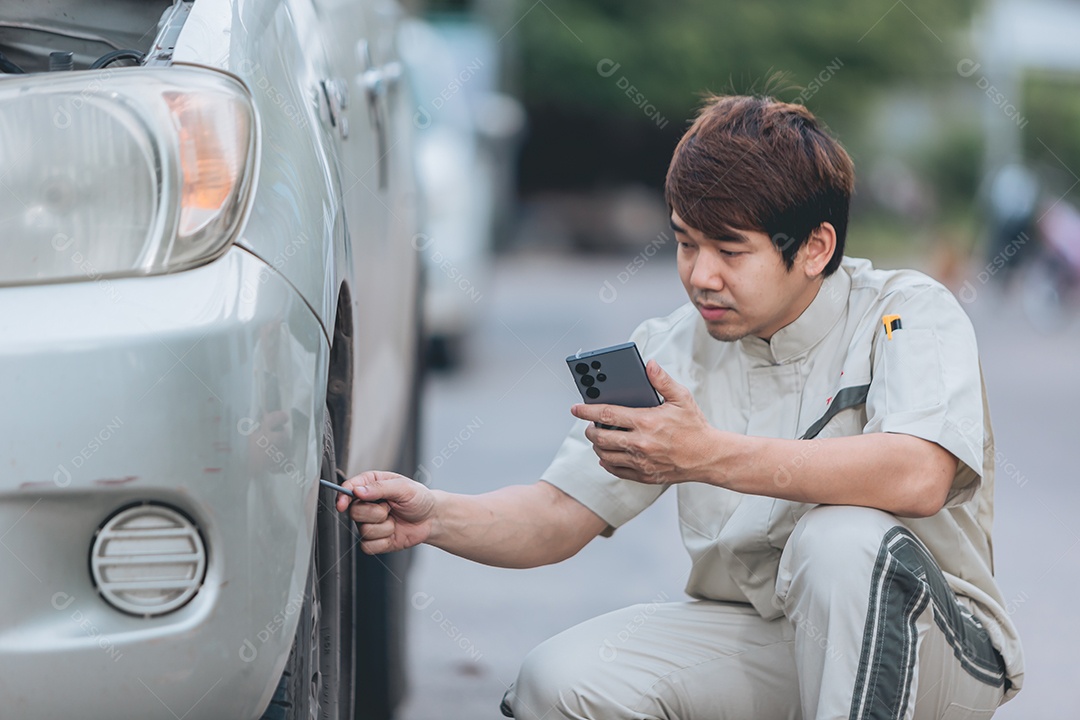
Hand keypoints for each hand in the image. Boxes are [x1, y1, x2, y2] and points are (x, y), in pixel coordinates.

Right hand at [336, 471, 436, 553]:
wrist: (431, 519)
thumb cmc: (418, 498)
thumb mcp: (403, 487)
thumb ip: (380, 487)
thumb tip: (357, 491)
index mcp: (371, 485)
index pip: (348, 489)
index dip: (342, 496)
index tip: (342, 504)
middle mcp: (366, 504)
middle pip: (354, 512)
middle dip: (375, 513)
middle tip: (389, 508)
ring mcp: (369, 522)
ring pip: (363, 530)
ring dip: (384, 527)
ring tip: (395, 520)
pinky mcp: (374, 540)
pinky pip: (368, 546)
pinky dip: (383, 541)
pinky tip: (393, 533)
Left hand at [571, 361, 717, 484]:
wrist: (708, 457)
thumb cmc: (694, 426)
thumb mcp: (681, 398)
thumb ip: (662, 381)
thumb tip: (649, 365)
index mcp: (646, 421)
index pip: (606, 414)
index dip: (586, 410)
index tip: (575, 407)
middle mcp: (640, 443)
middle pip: (600, 437)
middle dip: (589, 430)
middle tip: (589, 425)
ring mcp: (641, 462)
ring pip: (605, 455)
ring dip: (597, 446)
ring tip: (599, 438)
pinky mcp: (644, 475)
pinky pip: (616, 470)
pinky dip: (607, 462)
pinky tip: (608, 455)